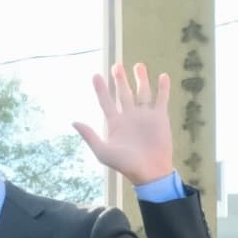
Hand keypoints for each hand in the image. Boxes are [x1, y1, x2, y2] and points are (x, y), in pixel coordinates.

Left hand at [73, 63, 173, 185]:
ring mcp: (145, 116)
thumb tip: (74, 122)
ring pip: (142, 92)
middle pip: (123, 93)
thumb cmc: (125, 165)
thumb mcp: (103, 151)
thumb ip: (89, 136)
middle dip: (120, 80)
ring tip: (138, 65)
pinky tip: (163, 76)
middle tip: (116, 65)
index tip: (96, 75)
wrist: (149, 172)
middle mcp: (129, 117)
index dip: (101, 89)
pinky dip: (163, 88)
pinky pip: (161, 99)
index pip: (106, 102)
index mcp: (115, 123)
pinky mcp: (160, 118)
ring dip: (140, 79)